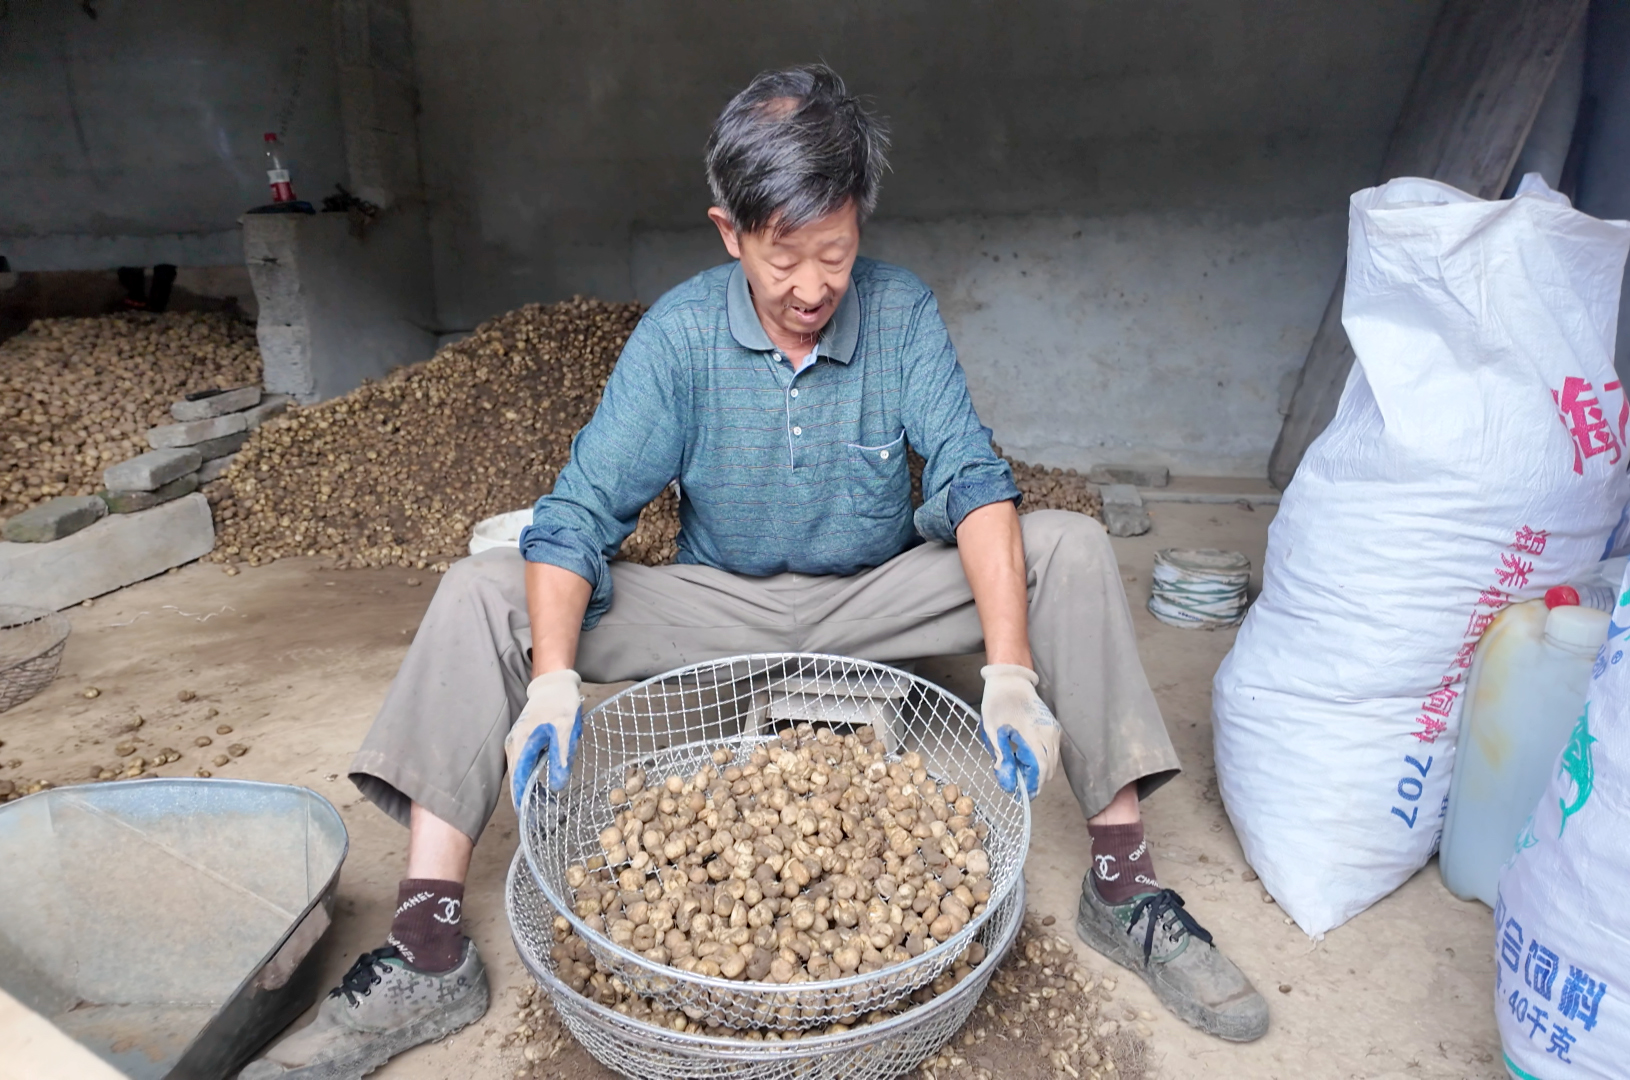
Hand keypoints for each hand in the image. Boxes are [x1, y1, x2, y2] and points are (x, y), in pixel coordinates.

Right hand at [504, 669, 583, 806]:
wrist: (554, 684)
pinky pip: (525, 766)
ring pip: (521, 774)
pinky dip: (532, 779)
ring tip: (547, 807)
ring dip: (531, 790)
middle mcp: (514, 746)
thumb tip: (557, 786)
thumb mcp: (565, 732)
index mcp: (521, 745)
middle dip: (529, 799)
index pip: (519, 781)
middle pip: (518, 780)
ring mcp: (516, 744)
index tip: (531, 819)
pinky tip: (544, 787)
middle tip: (544, 816)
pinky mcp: (523, 742)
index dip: (524, 801)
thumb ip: (560, 758)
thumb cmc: (560, 706)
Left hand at [978, 664, 1060, 798]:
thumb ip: (1002, 756)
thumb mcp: (992, 730)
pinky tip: (1026, 757)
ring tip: (1020, 768)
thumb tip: (1008, 781)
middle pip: (1049, 769)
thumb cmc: (998, 703)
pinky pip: (1053, 753)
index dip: (1031, 785)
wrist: (1011, 680)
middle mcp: (1048, 734)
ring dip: (1039, 772)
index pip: (1039, 769)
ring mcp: (1053, 730)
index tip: (1020, 793)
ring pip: (1053, 763)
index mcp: (1032, 734)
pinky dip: (1043, 761)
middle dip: (1035, 781)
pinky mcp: (1054, 728)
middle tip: (1017, 783)